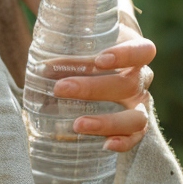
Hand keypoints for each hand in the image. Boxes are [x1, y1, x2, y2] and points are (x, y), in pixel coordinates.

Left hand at [52, 14, 154, 152]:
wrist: (99, 66)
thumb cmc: (88, 48)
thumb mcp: (80, 38)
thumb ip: (66, 40)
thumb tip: (40, 65)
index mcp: (135, 53)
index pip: (142, 52)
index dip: (125, 55)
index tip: (99, 60)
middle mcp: (140, 80)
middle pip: (128, 85)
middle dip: (93, 88)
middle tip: (60, 88)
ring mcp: (139, 104)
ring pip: (135, 117)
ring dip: (107, 122)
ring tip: (78, 125)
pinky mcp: (134, 126)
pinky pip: (135, 137)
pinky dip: (124, 142)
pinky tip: (106, 145)